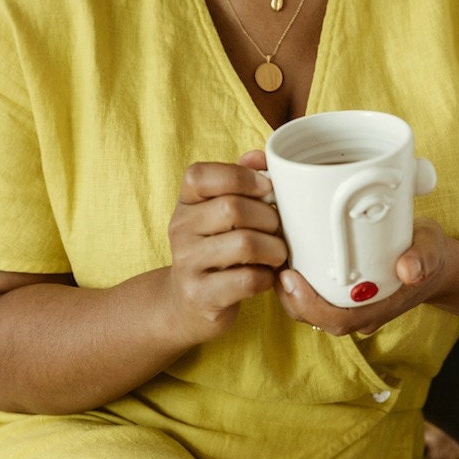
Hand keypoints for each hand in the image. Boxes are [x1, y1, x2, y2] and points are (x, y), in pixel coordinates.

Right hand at [166, 151, 286, 343]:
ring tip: (277, 253)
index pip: (201, 175)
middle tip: (279, 229)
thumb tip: (259, 155)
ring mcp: (186, 263)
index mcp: (185, 201)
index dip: (241, 177)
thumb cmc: (216, 247)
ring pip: (244, 243)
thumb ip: (239, 180)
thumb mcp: (220, 211)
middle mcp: (179, 228)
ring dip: (274, 248)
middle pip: (232, 208)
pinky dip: (267, 277)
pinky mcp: (200, 295)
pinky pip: (247, 279)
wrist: (187, 302)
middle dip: (268, 217)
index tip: (267, 189)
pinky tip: (266, 276)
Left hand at [276, 218, 453, 336]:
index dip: (310, 305)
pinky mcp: (341, 292)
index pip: (337, 321)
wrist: (433, 260)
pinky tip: (286, 257)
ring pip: (309, 307)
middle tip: (275, 264)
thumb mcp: (430, 248)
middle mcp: (359, 311)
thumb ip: (423, 258)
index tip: (290, 278)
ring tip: (275, 258)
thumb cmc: (427, 252)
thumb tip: (409, 269)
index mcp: (378, 308)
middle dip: (290, 296)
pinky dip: (296, 280)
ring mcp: (349, 304)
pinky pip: (313, 294)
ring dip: (288, 289)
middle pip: (315, 316)